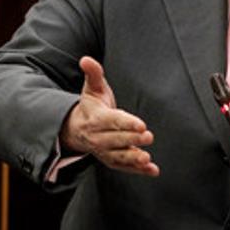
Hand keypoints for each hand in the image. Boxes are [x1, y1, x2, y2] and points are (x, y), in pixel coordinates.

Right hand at [61, 56, 159, 176]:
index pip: (112, 121)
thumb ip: (92, 73)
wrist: (76, 128)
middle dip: (132, 139)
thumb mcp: (91, 87)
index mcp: (96, 118)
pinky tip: (152, 170)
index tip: (141, 125)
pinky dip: (137, 171)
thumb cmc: (91, 105)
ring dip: (133, 159)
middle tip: (148, 137)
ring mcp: (103, 151)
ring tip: (147, 159)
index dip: (127, 123)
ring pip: (118, 156)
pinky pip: (124, 167)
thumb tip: (86, 59)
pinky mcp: (111, 160)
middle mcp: (98, 137)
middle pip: (116, 139)